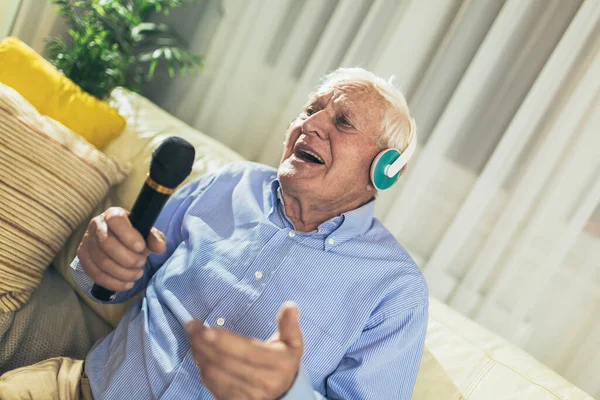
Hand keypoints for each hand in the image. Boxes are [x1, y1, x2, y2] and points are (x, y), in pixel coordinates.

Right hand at [76, 207, 165, 290]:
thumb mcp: (147, 233)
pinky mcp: (83, 257)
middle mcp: (96, 225)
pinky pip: (96, 274)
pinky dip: (113, 283)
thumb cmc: (134, 235)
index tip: (141, 247)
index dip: (128, 236)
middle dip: (128, 259)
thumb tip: (159, 247)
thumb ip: (154, 238)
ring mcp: (87, 241)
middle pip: (107, 245)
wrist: (118, 240)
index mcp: (113, 214)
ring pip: (102, 262)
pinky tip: (127, 283)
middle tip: (141, 263)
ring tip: (137, 274)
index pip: (116, 221)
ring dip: (123, 273)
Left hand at [186, 302, 303, 399]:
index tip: (206, 328)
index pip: (247, 352)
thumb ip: (289, 325)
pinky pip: (212, 385)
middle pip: (225, 362)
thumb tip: (290, 305)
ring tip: (193, 337)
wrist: (284, 393)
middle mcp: (262, 381)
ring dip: (199, 354)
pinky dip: (202, 368)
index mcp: (277, 363)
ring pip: (215, 374)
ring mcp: (247, 395)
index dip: (224, 341)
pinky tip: (199, 354)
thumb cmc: (284, 362)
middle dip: (203, 342)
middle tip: (191, 326)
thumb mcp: (293, 343)